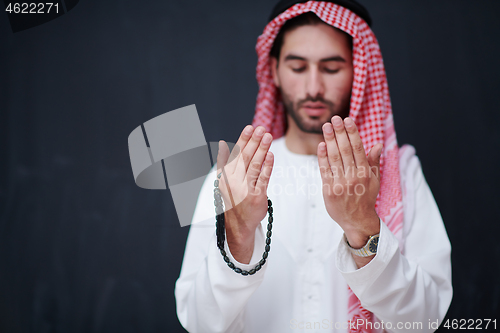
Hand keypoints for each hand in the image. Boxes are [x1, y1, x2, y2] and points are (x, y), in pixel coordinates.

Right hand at [217, 125, 273, 262]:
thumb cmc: (234, 198)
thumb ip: (224, 162)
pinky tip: (271, 155)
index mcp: (225, 175)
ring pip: (254, 165)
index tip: (250, 127)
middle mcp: (233, 181)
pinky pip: (263, 178)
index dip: (243, 139)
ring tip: (268, 137)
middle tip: (262, 129)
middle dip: (254, 141)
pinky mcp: (256, 196)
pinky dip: (267, 166)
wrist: (239, 223)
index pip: (235, 153)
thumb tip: (221, 144)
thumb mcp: (224, 181)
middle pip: (245, 157)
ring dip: (262, 150)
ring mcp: (245, 189)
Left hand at [317, 116, 381, 248]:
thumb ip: (374, 161)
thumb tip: (378, 144)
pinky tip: (321, 144)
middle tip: (335, 118)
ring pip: (334, 158)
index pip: (358, 148)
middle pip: (345, 150)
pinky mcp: (329, 190)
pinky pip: (325, 170)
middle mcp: (353, 177)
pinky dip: (322, 157)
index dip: (352, 133)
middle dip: (339, 132)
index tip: (348, 120)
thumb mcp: (374, 180)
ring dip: (329, 140)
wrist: (357, 221)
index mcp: (365, 173)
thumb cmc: (366, 197)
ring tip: (326, 126)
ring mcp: (340, 184)